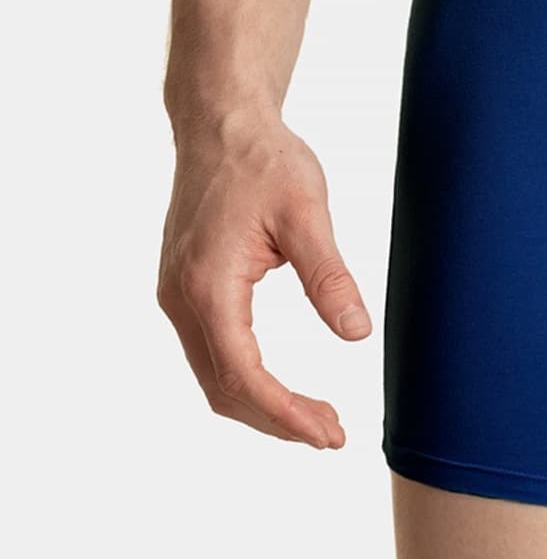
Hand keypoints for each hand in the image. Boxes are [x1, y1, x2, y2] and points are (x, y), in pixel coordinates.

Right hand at [158, 114, 369, 447]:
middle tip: (332, 434)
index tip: (329, 434)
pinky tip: (280, 388)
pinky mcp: (185, 288)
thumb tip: (357, 334)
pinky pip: (210, 352)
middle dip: (277, 420)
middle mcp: (181, 298)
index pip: (242, 373)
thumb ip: (329, 275)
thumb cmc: (263, 160)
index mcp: (208, 284)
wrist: (221, 124)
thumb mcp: (307, 213)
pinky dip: (244, 380)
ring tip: (315, 419)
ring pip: (212, 376)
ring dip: (260, 405)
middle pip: (222, 388)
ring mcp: (177, 295)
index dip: (285, 413)